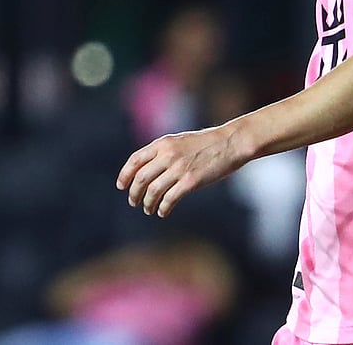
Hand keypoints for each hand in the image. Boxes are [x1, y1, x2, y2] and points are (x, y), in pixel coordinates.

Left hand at [116, 126, 247, 217]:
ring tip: (149, 209)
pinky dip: (163, 208)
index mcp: (163, 143)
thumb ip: (164, 152)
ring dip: (147, 204)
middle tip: (134, 202)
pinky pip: (169, 199)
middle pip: (140, 178)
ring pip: (153, 191)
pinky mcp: (191, 181)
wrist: (231, 143)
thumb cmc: (207, 143)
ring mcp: (179, 168)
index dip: (125, 175)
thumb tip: (147, 168)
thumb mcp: (180, 141)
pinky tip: (163, 212)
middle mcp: (168, 155)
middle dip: (134, 193)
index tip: (122, 186)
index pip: (135, 160)